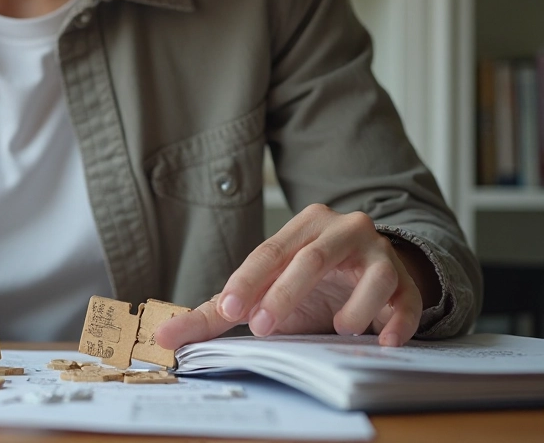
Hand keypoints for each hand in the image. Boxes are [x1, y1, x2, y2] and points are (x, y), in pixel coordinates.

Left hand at [155, 205, 429, 349]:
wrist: (371, 273)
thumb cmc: (308, 284)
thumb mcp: (263, 292)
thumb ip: (215, 313)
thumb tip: (162, 336)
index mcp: (301, 228)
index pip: (268, 252)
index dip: (247, 281)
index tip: (228, 310)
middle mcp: (340, 231)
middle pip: (311, 259)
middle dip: (286, 293)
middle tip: (264, 328)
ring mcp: (377, 253)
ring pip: (369, 273)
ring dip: (353, 305)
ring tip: (340, 329)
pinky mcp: (405, 280)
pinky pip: (405, 297)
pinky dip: (397, 320)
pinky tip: (384, 340)